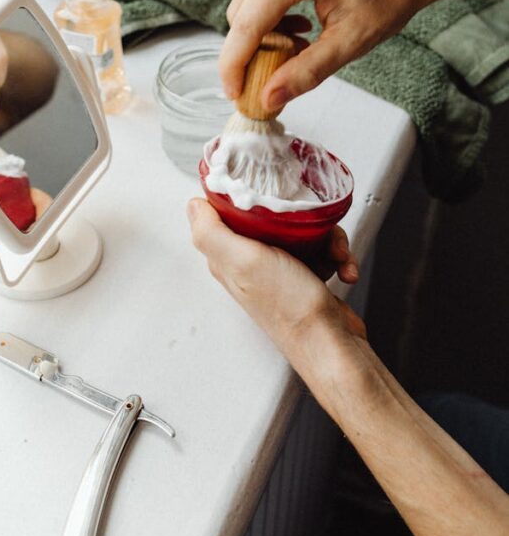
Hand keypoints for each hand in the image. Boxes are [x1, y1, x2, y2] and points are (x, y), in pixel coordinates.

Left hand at [187, 199, 365, 362]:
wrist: (330, 345)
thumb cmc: (290, 310)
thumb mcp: (244, 261)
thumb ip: (211, 232)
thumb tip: (193, 205)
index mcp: (228, 257)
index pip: (226, 212)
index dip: (244, 195)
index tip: (265, 190)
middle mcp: (251, 262)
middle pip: (272, 217)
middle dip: (300, 218)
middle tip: (312, 228)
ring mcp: (280, 269)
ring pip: (303, 231)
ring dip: (327, 239)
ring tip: (334, 253)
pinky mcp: (305, 276)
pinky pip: (323, 250)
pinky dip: (337, 255)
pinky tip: (342, 268)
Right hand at [220, 0, 438, 112]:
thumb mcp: (350, 42)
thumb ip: (305, 72)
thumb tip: (268, 98)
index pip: (248, 23)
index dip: (234, 64)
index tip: (235, 93)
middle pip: (240, 13)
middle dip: (250, 50)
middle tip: (275, 76)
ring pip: (246, 2)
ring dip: (262, 33)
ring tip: (298, 48)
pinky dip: (270, 15)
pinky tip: (301, 27)